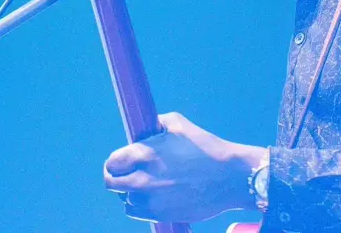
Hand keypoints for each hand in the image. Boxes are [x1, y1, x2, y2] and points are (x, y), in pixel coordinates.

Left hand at [103, 112, 265, 222]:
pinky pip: (135, 211)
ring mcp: (150, 199)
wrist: (229, 177)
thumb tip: (141, 131)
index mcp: (143, 154)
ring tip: (149, 183)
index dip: (116, 162)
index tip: (122, 162)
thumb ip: (154, 125)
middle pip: (111, 183)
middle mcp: (142, 178)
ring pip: (125, 198)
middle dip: (117, 177)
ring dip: (131, 191)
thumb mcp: (178, 125)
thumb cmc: (205, 147)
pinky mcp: (159, 214)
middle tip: (128, 174)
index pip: (112, 163)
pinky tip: (153, 195)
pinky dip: (140, 205)